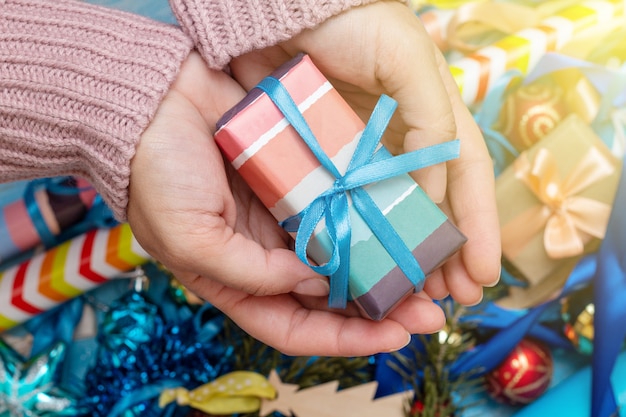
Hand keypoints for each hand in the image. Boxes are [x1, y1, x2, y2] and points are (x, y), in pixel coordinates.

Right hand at [127, 51, 445, 355]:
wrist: (154, 98)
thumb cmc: (156, 174)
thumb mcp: (192, 240)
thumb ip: (253, 274)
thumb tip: (315, 283)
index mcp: (235, 283)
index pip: (296, 327)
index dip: (345, 338)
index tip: (395, 336)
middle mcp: (265, 257)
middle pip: (329, 299)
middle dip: (378, 308)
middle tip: (428, 310)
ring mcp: (284, 217)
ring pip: (343, 254)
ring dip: (382, 265)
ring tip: (427, 271)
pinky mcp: (297, 179)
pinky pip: (338, 205)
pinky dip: (367, 217)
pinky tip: (400, 221)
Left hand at [229, 1, 501, 304]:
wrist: (280, 14)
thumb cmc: (353, 22)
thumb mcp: (407, 61)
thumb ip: (430, 122)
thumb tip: (434, 192)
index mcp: (433, 116)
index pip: (467, 179)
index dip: (479, 228)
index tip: (483, 276)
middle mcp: (402, 142)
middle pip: (433, 208)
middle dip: (446, 255)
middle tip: (450, 300)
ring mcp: (362, 155)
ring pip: (391, 215)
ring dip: (404, 256)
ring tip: (413, 297)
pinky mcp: (323, 160)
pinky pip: (345, 207)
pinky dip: (357, 238)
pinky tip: (361, 266)